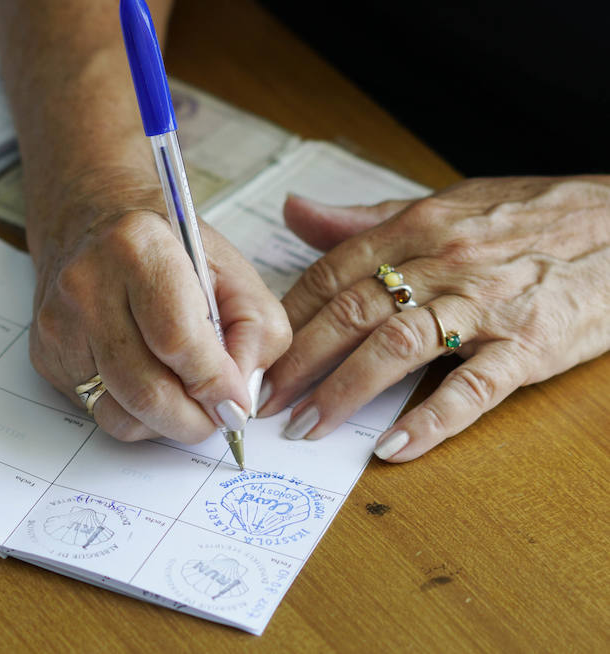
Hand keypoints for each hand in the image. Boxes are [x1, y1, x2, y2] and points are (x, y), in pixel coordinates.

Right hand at [28, 167, 290, 443]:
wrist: (94, 221)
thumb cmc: (171, 247)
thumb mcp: (234, 271)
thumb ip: (256, 331)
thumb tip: (239, 398)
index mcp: (137, 248)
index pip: (178, 340)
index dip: (215, 384)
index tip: (238, 403)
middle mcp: (86, 286)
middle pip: (145, 390)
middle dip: (194, 420)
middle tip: (220, 418)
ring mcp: (59, 325)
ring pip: (121, 415)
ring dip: (167, 424)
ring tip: (190, 401)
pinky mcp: (46, 356)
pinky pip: (101, 413)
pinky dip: (138, 415)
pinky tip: (154, 383)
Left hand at [259, 176, 609, 460]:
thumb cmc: (528, 217)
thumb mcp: (442, 203)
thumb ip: (364, 219)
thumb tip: (295, 211)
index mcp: (416, 228)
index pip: (331, 275)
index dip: (288, 319)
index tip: (257, 353)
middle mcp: (442, 263)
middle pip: (352, 314)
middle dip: (299, 362)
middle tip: (264, 401)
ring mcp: (487, 304)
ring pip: (398, 347)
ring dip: (345, 392)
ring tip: (307, 427)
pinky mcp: (530, 344)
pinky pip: (474, 386)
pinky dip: (432, 420)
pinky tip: (395, 447)